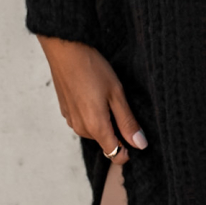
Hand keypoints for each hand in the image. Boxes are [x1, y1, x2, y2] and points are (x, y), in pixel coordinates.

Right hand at [36, 35, 147, 166]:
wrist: (65, 50)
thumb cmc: (92, 68)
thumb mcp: (116, 93)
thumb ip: (128, 122)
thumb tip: (140, 144)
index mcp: (95, 127)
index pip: (114, 155)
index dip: (128, 149)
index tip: (134, 132)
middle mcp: (81, 128)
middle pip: (105, 142)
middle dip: (117, 130)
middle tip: (120, 103)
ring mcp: (71, 120)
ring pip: (95, 131)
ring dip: (104, 121)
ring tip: (106, 95)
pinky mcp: (66, 112)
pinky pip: (84, 121)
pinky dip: (92, 113)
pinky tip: (94, 93)